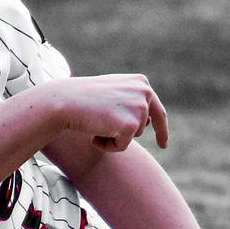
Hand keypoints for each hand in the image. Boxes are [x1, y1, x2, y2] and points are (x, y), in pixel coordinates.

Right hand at [48, 74, 167, 152]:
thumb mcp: (111, 94)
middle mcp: (145, 92)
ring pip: (133, 136)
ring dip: (114, 136)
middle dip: (137, 135)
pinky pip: (122, 146)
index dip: (161, 129)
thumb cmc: (83, 98)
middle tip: (148, 142)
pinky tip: (95, 134)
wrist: (66, 101)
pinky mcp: (131, 124)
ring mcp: (139, 108)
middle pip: (146, 126)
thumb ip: (130, 102)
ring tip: (96, 124)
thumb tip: (145, 121)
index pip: (157, 110)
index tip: (163, 144)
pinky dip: (108, 145)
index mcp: (141, 82)